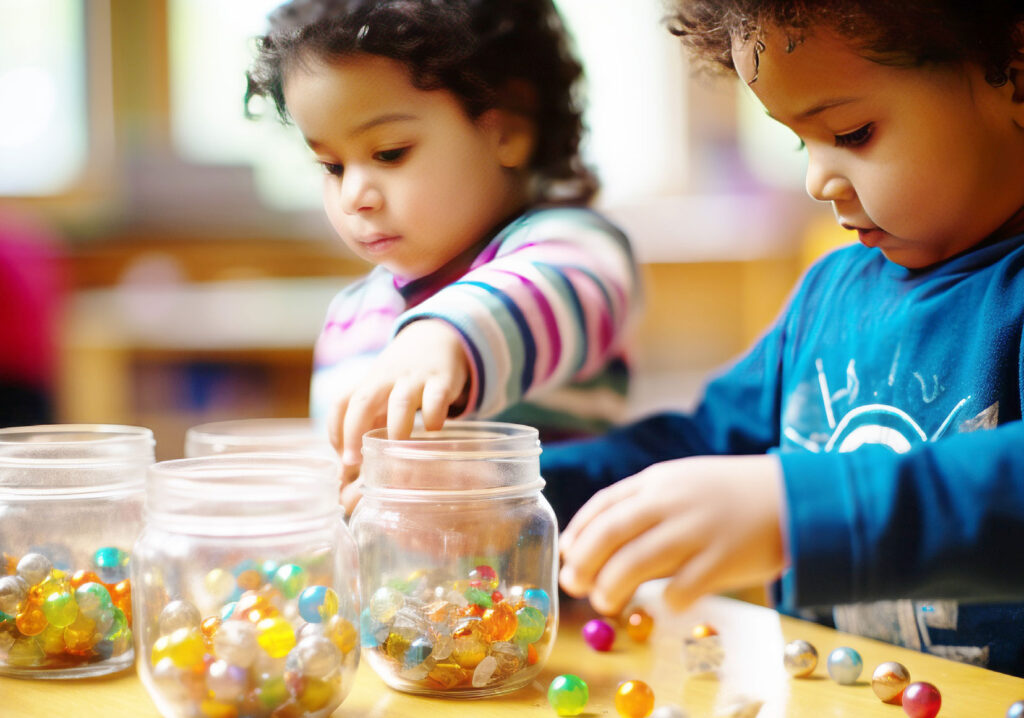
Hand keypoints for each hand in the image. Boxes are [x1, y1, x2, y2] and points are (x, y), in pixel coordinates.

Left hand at [328, 318, 469, 471]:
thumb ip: (365, 428)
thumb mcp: (381, 394)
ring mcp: (414, 380)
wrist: (438, 337)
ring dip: (397, 428)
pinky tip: (433, 430)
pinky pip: (436, 399)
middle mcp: (386, 380)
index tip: (343, 459)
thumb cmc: (403, 378)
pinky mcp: (442, 381)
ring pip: (400, 402)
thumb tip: (345, 476)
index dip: (334, 431)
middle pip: (362, 402)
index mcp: (368, 384)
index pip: (340, 404)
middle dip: (353, 432)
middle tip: (355, 463)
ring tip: (398, 451)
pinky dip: (433, 417)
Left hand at [558, 455, 785, 615]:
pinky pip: (681, 587)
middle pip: (610, 534)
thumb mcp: (682, 483)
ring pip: (636, 562)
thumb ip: (645, 504)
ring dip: (611, 586)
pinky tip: (662, 604)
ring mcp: (697, 530)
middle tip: (573, 585)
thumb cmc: (729, 495)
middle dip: (583, 563)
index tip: (565, 553)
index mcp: (658, 481)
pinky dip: (665, 600)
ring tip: (604, 601)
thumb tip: (597, 543)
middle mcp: (671, 502)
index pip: (603, 505)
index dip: (577, 533)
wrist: (793, 496)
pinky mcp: (722, 560)